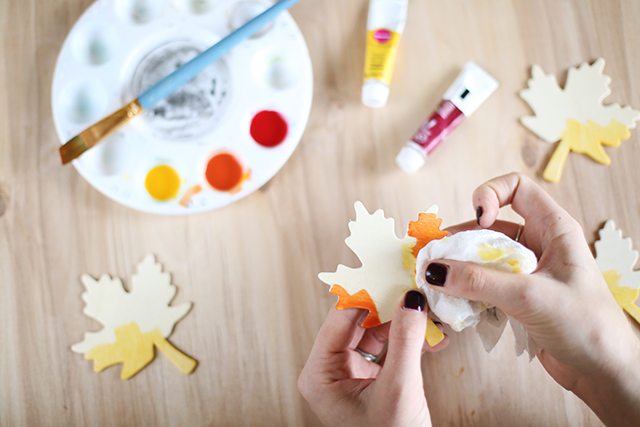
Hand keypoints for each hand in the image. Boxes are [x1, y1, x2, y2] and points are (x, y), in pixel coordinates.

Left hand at [298, 290, 447, 426]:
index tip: (390, 270)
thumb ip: (405, 340)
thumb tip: (411, 298)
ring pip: (377, 332)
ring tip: (429, 308)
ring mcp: (350, 373)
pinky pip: (388, 348)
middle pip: (359, 321)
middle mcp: (330, 370)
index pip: (340, 319)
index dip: (367, 292)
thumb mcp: (398, 389)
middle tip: (414, 283)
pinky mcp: (371, 379)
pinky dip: (409, 340)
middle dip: (390, 305)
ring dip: (404, 322)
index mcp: (319, 373)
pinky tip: (433, 334)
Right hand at [423, 172, 639, 424]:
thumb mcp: (529, 296)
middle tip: (433, 256)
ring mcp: (526, 272)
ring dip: (458, 268)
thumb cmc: (585, 325)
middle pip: (489, 226)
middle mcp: (538, 244)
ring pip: (482, 257)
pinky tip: (450, 302)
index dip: (491, 195)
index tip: (477, 220)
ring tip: (434, 282)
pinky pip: (483, 283)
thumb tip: (433, 270)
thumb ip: (479, 281)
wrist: (604, 372)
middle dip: (461, 239)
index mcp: (553, 228)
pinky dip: (465, 290)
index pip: (516, 187)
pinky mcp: (517, 297)